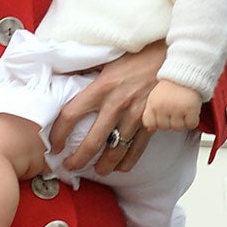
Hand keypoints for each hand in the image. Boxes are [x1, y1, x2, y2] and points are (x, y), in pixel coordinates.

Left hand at [52, 43, 164, 174]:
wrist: (172, 57)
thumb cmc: (140, 55)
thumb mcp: (107, 57)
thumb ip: (86, 68)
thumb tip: (64, 74)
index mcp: (101, 88)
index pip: (71, 115)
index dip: (58, 134)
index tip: (54, 144)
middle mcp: (117, 105)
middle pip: (92, 142)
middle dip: (78, 159)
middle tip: (71, 166)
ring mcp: (135, 117)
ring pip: (115, 151)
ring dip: (104, 166)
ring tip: (97, 171)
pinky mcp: (150, 123)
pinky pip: (137, 149)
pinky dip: (128, 162)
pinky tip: (121, 167)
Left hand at [142, 79, 201, 132]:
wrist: (187, 72)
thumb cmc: (172, 84)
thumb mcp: (156, 96)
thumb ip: (151, 112)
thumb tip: (150, 129)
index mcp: (152, 103)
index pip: (149, 123)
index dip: (156, 123)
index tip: (162, 117)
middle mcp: (163, 107)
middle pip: (164, 127)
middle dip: (170, 121)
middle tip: (175, 111)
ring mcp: (176, 109)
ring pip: (178, 127)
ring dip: (182, 122)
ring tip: (183, 110)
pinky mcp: (190, 109)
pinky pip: (191, 124)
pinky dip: (192, 120)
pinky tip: (191, 112)